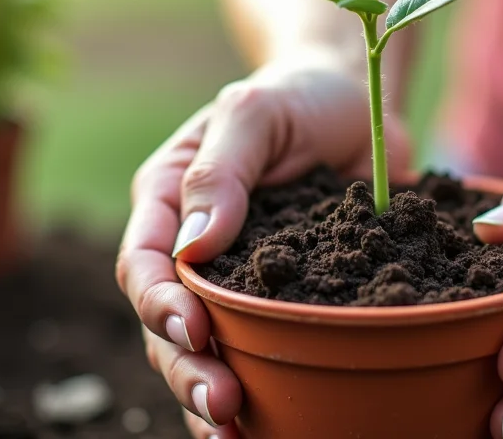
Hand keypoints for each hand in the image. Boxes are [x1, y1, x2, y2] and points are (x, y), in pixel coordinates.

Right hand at [116, 52, 411, 437]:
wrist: (357, 103)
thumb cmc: (298, 96)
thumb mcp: (256, 110)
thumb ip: (222, 169)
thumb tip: (195, 245)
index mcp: (169, 200)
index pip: (145, 263)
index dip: (160, 304)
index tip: (195, 330)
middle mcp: (192, 249)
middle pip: (166, 324)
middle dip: (187, 369)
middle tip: (223, 405)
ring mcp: (236, 282)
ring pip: (203, 352)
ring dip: (211, 397)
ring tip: (237, 436)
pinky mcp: (282, 302)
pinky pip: (259, 354)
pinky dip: (259, 395)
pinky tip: (269, 431)